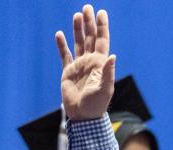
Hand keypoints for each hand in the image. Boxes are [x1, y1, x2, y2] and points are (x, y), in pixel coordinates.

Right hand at [55, 5, 115, 120]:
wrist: (83, 116)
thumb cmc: (97, 104)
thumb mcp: (105, 88)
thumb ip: (108, 72)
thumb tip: (113, 56)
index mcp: (100, 63)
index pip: (102, 40)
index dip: (102, 27)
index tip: (101, 13)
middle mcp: (90, 62)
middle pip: (90, 38)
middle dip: (89, 23)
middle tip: (87, 7)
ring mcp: (79, 66)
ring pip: (78, 43)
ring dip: (77, 30)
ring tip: (77, 15)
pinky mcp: (68, 72)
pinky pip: (64, 55)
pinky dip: (62, 45)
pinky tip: (59, 34)